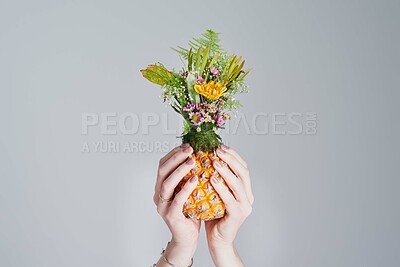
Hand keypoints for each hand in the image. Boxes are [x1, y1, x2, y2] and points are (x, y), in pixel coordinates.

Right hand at [154, 144, 198, 265]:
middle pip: (162, 171)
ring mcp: (163, 205)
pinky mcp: (170, 215)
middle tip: (190, 149)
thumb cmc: (190, 213)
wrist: (187, 239)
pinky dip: (185, 188)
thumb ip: (190, 177)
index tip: (187, 145)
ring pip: (167, 184)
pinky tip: (195, 179)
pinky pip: (177, 199)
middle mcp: (159, 194)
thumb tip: (201, 156)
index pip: (163, 164)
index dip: (174, 153)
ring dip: (179, 170)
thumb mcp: (189, 192)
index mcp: (161, 187)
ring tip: (192, 161)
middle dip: (176, 157)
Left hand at [205, 145, 253, 266]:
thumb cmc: (214, 216)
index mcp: (245, 191)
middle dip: (230, 158)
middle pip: (243, 172)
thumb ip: (215, 179)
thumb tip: (205, 158)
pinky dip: (221, 187)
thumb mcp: (215, 194)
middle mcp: (248, 197)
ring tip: (214, 161)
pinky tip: (212, 178)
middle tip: (217, 149)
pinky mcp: (237, 215)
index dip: (233, 155)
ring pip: (238, 184)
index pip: (242, 168)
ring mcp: (244, 206)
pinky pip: (229, 198)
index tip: (220, 146)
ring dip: (226, 170)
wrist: (218, 240)